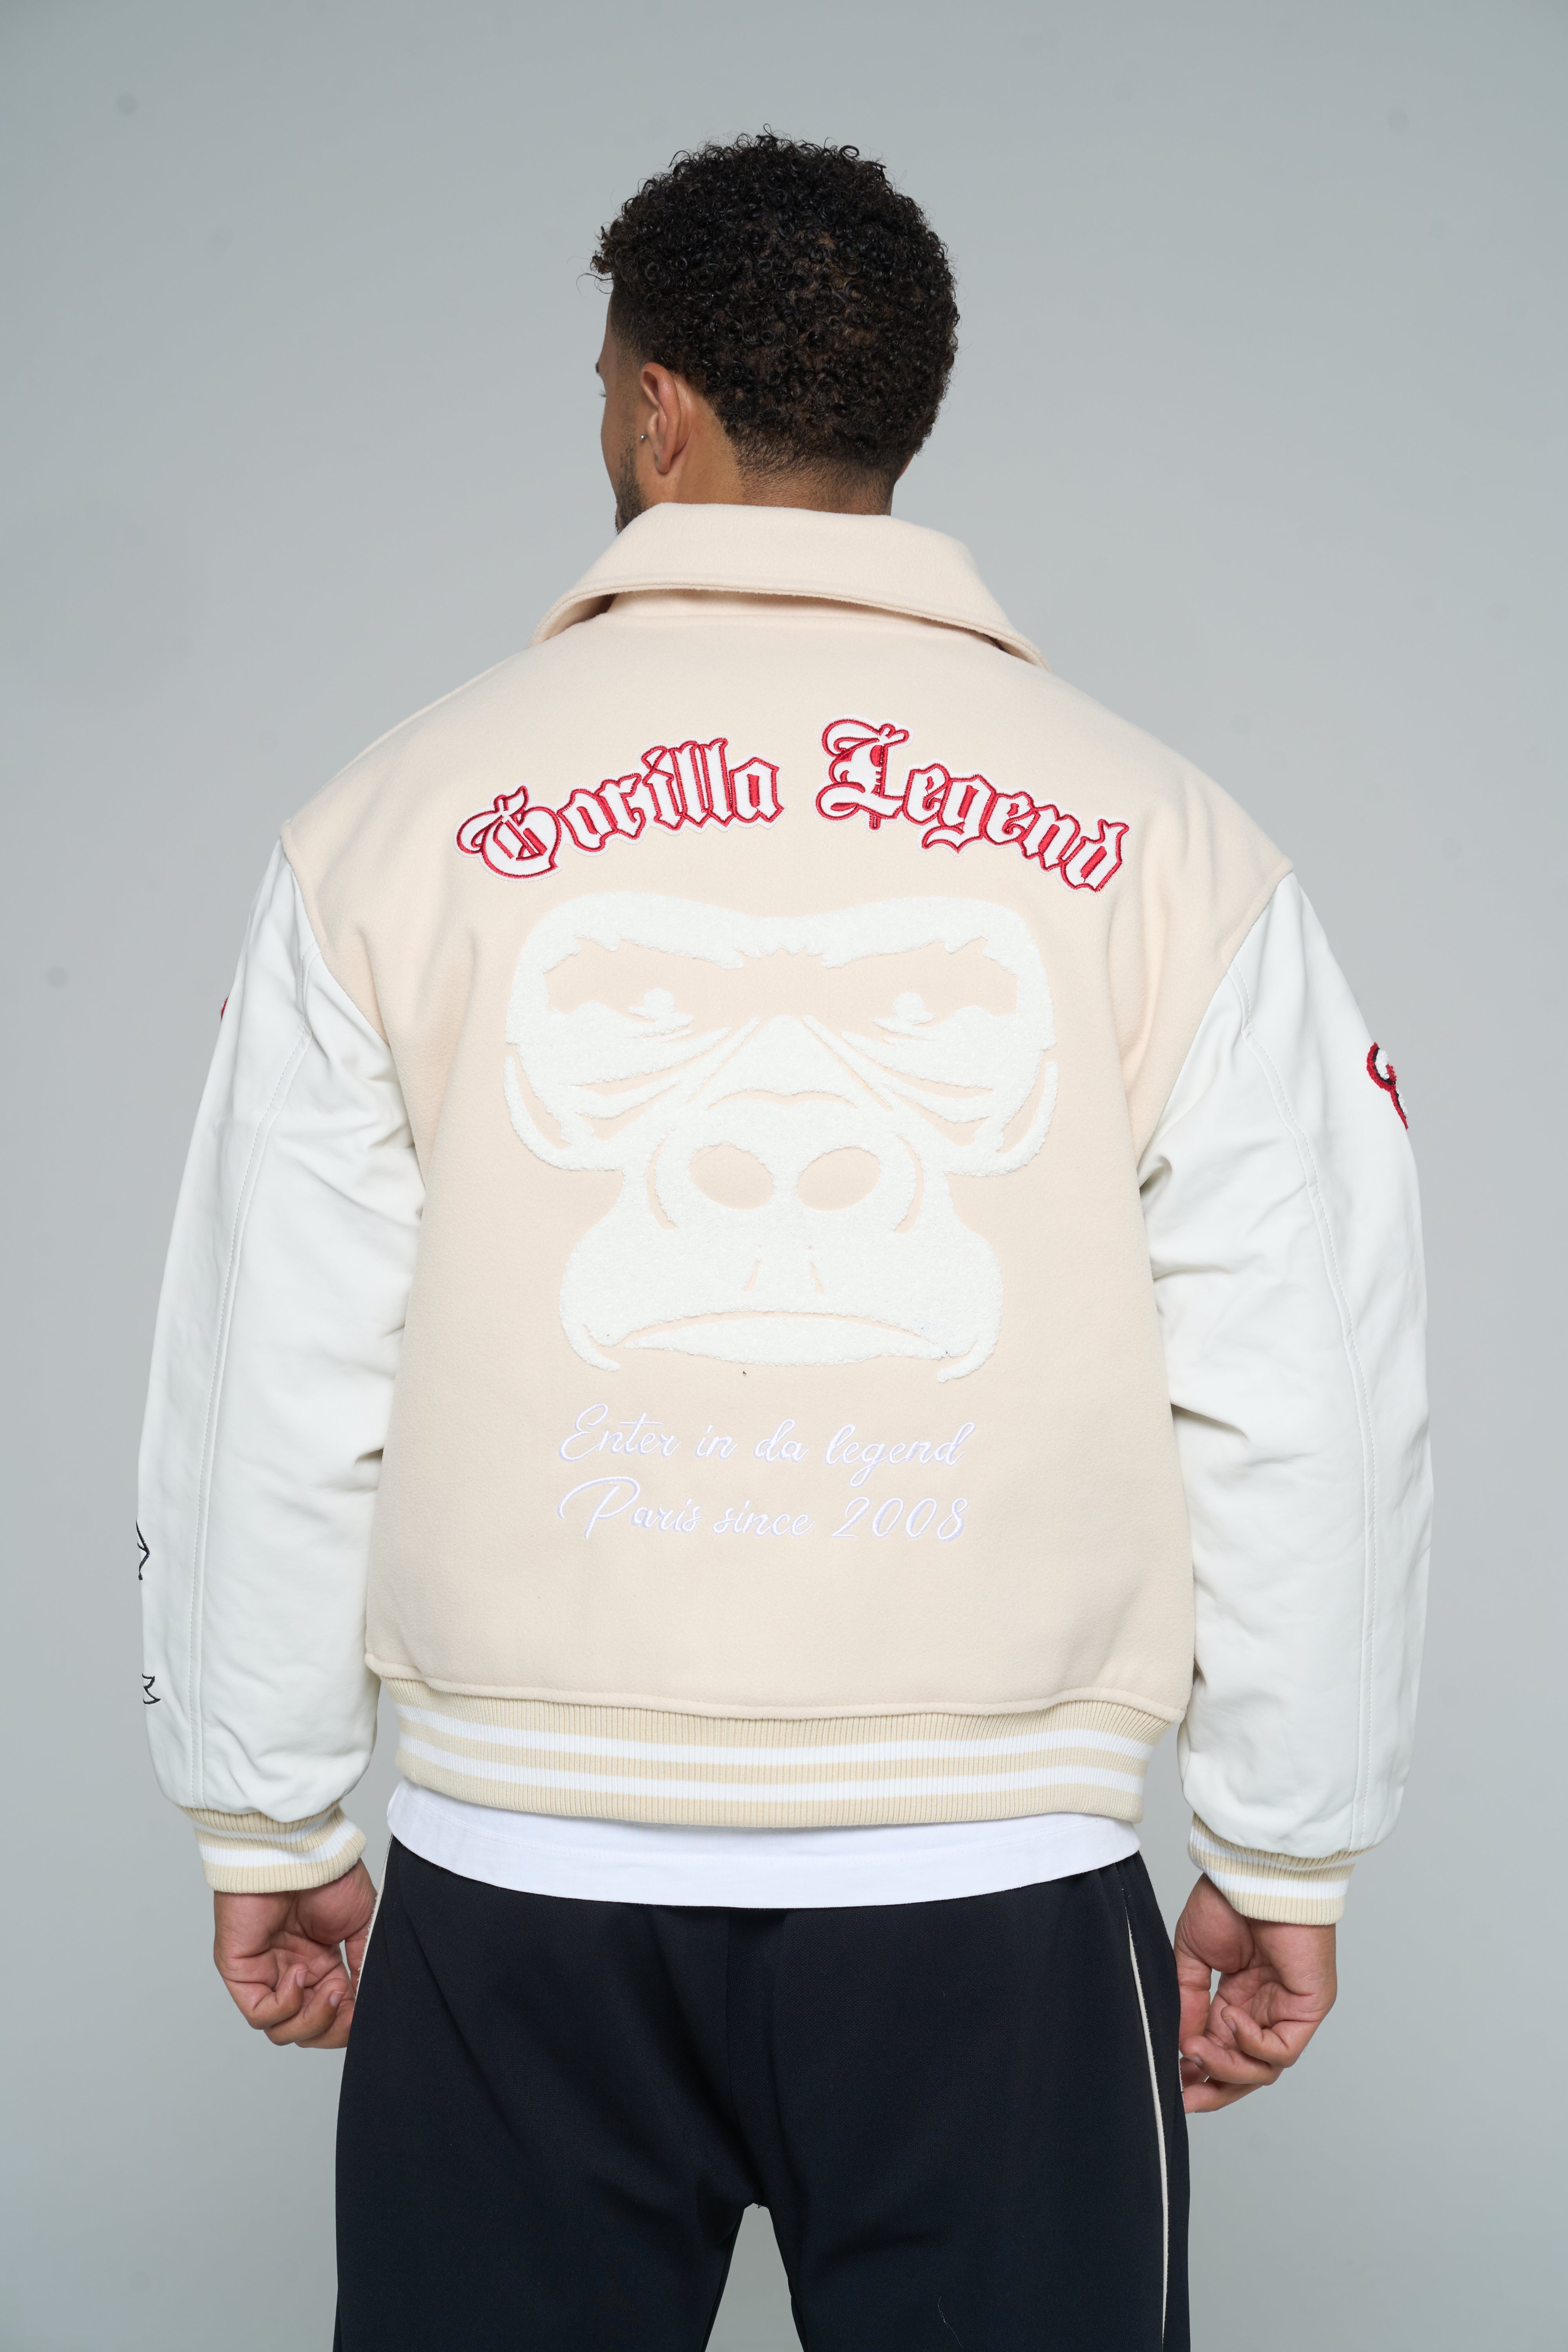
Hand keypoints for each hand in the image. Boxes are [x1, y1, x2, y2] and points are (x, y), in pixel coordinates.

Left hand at [212, 1860, 376, 2049]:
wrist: (297, 1849)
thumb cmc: (327, 1874)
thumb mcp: (361, 1924)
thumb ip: (364, 1966)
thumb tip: (369, 2005)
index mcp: (320, 1966)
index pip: (331, 2016)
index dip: (348, 2024)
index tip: (368, 2013)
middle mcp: (292, 1974)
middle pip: (307, 2031)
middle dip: (331, 2029)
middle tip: (347, 2008)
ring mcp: (266, 1975)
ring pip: (282, 2030)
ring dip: (312, 2020)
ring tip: (329, 1991)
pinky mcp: (241, 1972)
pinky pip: (259, 2013)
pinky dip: (285, 2005)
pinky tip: (299, 1974)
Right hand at [1174, 1872, 1335, 2112]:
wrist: (1255, 1875)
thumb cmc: (1228, 1901)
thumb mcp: (1193, 1956)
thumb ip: (1189, 2002)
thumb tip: (1182, 2045)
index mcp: (1240, 1997)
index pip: (1223, 2049)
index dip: (1200, 2070)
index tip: (1173, 2083)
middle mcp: (1266, 2009)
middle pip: (1247, 2070)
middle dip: (1215, 2088)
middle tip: (1185, 2094)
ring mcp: (1289, 2011)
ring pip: (1264, 2068)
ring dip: (1227, 2066)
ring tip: (1197, 2048)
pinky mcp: (1309, 2008)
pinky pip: (1282, 2050)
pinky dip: (1252, 2045)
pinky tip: (1230, 2020)